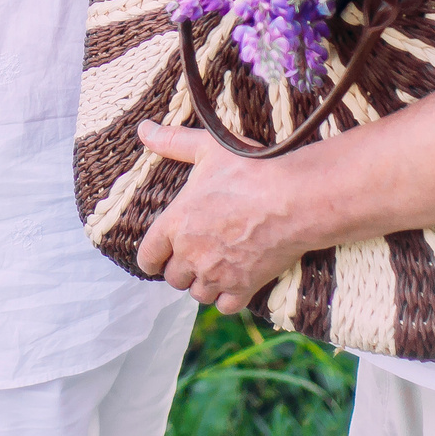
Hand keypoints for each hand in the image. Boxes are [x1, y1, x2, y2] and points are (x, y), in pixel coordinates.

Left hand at [133, 121, 316, 315]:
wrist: (292, 198)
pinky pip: (224, 306)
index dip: (152, 257)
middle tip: (195, 255)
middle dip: (181, 269)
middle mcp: (190, 254)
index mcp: (175, 224)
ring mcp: (216, 274)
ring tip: (214, 268)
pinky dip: (227, 298)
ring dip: (203, 284)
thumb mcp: (207, 148)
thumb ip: (172, 142)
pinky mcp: (243, 286)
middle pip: (173, 278)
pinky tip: (235, 282)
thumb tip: (143, 129)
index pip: (147, 257)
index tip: (159, 256)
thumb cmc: (249, 170)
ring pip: (198, 294)